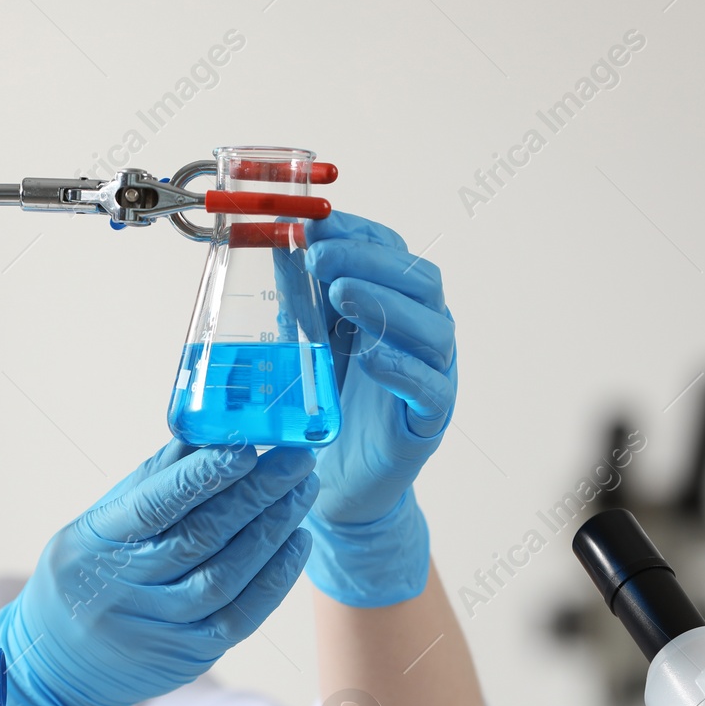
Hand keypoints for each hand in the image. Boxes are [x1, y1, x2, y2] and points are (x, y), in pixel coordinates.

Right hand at [0, 440, 316, 705]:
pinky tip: (295, 541)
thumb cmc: (86, 576)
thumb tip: (205, 434)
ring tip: (301, 491)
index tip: (245, 447)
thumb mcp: (95, 525)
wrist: (58, 665)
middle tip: (295, 459)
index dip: (202, 476)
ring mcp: (159, 627)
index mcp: (95, 543)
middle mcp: (124, 588)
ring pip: (227, 575)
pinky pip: (242, 615)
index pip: (154, 506)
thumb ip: (150, 483)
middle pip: (200, 537)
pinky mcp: (190, 655)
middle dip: (256, 493)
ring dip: (273, 529)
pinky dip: (276, 576)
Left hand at [298, 211, 457, 605]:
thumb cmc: (329, 404)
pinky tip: (371, 357)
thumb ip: (297, 300)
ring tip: (341, 295)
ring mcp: (434, 374)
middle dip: (370, 262)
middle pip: (420, 280)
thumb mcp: (305, 342)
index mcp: (395, 304)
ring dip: (385, 305)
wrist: (342, 481)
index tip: (317, 223)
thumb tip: (270, 246)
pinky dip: (403, 369)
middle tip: (322, 260)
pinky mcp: (430, 419)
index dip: (358, 233)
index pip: (391, 251)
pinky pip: (431, 388)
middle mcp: (423, 332)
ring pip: (433, 329)